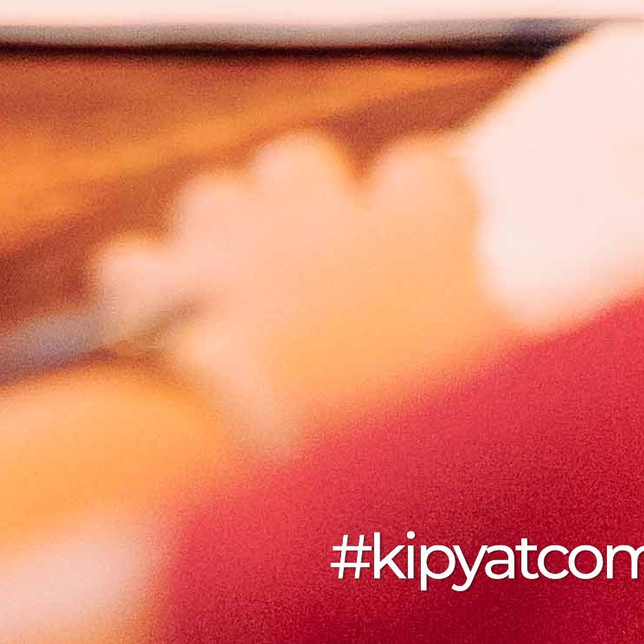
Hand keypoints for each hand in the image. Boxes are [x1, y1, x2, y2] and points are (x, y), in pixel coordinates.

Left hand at [91, 127, 514, 452]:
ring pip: (218, 197)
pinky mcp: (147, 284)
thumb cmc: (397, 469)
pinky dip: (148, 299)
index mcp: (421, 245)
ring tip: (240, 321)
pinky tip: (163, 349)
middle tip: (319, 291)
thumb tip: (505, 357)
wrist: (253, 480)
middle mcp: (319, 219)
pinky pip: (138, 262)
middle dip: (306, 209)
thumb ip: (494, 370)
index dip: (426, 206)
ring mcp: (225, 242)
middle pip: (305, 164)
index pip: (432, 172)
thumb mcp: (494, 426)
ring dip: (225, 245)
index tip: (429, 252)